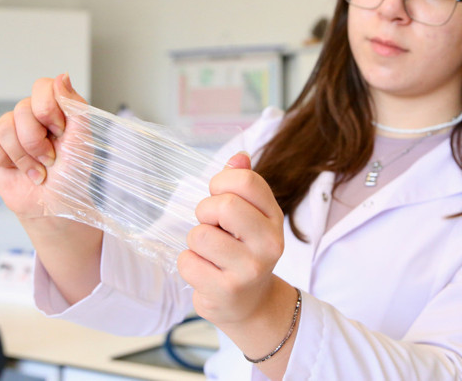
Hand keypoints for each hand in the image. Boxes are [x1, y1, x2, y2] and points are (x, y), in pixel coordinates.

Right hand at [0, 74, 86, 218]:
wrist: (54, 204)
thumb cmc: (72, 174)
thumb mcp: (83, 140)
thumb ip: (74, 106)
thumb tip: (62, 76)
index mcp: (55, 109)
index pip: (42, 86)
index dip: (47, 108)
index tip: (60, 131)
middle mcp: (31, 116)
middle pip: (21, 109)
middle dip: (37, 142)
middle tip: (50, 159)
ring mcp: (9, 129)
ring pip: (4, 127)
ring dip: (23, 156)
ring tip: (37, 169)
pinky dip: (4, 160)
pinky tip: (17, 169)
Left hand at [178, 152, 285, 326]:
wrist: (251, 303)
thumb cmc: (244, 251)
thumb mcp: (252, 216)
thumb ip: (244, 184)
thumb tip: (238, 157)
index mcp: (274, 218)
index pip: (246, 181)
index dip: (221, 183)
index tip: (219, 196)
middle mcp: (269, 243)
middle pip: (223, 205)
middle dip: (205, 213)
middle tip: (211, 227)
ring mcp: (249, 270)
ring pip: (199, 235)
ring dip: (195, 242)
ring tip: (210, 253)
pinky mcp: (225, 291)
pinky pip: (187, 262)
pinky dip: (189, 264)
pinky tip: (206, 272)